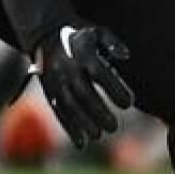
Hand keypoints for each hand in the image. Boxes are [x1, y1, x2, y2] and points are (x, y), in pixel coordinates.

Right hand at [31, 23, 134, 147]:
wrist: (44, 31)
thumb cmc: (79, 33)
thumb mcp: (97, 31)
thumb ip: (113, 43)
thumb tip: (126, 56)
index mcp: (82, 54)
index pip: (100, 73)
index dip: (115, 88)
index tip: (129, 102)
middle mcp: (68, 69)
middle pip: (84, 94)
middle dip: (99, 112)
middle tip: (114, 126)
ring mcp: (56, 81)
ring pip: (70, 106)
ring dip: (83, 123)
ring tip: (98, 135)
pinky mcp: (49, 90)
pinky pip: (58, 111)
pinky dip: (69, 127)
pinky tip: (81, 142)